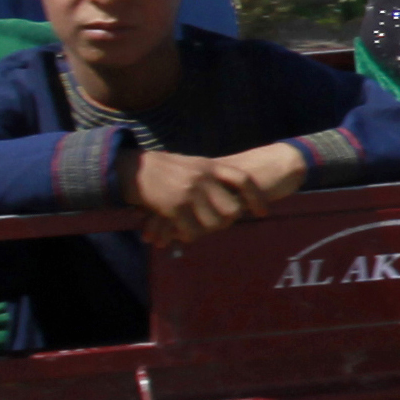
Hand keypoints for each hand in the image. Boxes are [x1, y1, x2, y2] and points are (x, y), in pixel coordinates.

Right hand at [130, 141, 302, 244]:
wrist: (136, 169)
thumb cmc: (167, 169)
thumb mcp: (194, 164)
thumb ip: (213, 175)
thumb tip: (236, 195)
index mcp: (210, 165)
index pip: (243, 180)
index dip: (256, 197)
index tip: (263, 213)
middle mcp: (202, 178)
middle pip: (232, 209)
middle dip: (228, 220)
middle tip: (220, 222)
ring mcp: (189, 192)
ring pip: (214, 223)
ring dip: (207, 230)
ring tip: (197, 227)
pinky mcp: (174, 207)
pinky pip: (192, 231)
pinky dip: (190, 235)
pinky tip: (183, 232)